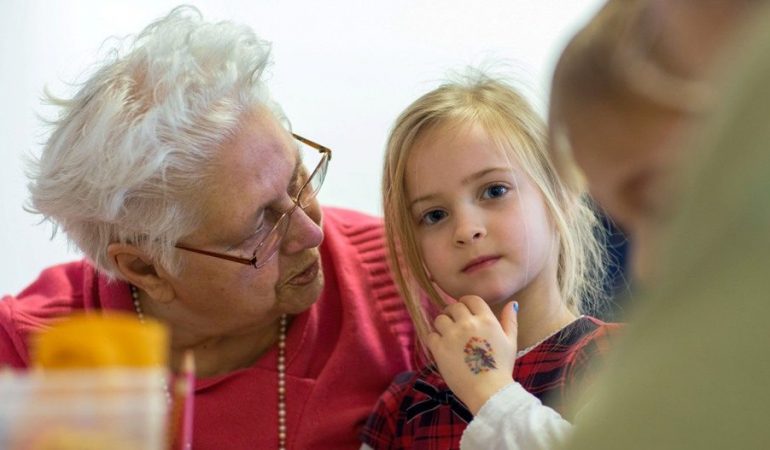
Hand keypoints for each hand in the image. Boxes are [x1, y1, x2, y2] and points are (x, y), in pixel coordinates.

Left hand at [425, 295, 517, 414]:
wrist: (488, 391)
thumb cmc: (501, 367)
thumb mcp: (511, 341)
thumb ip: (510, 320)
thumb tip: (512, 303)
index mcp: (486, 320)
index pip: (471, 299)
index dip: (466, 302)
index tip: (464, 311)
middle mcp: (467, 323)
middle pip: (453, 307)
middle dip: (453, 313)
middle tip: (455, 324)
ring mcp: (452, 335)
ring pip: (439, 318)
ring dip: (442, 324)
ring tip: (447, 334)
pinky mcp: (439, 348)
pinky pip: (430, 335)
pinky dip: (434, 339)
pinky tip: (440, 346)